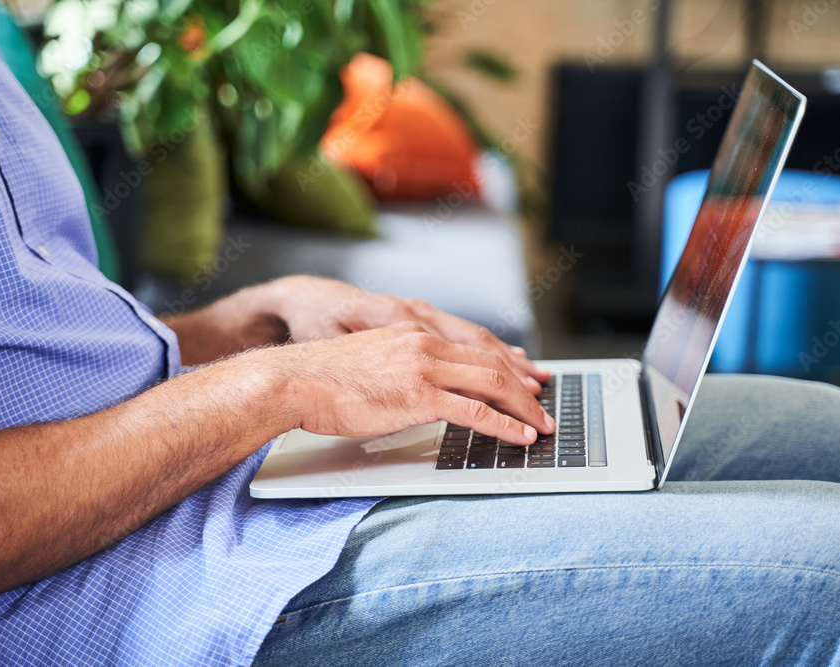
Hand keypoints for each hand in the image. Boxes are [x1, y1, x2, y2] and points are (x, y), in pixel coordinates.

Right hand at [270, 322, 555, 444]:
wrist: (296, 380)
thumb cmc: (323, 379)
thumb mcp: (371, 362)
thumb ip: (399, 369)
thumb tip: (415, 390)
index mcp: (414, 333)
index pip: (474, 347)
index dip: (506, 365)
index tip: (525, 381)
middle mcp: (425, 344)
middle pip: (492, 363)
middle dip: (524, 388)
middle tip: (543, 406)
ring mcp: (424, 368)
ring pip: (492, 383)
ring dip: (523, 407)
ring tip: (540, 425)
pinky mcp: (418, 395)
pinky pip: (474, 410)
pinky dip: (503, 425)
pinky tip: (518, 435)